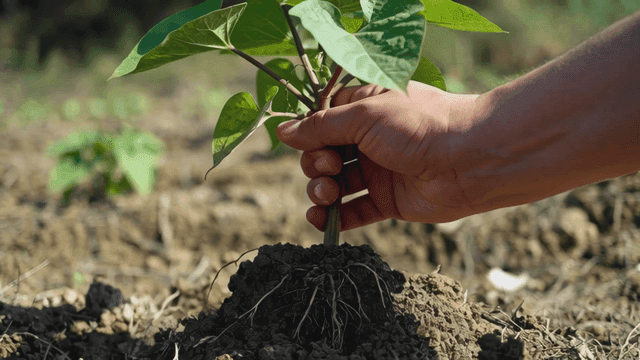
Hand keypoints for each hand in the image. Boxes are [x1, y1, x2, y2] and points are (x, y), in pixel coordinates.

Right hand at [277, 81, 480, 230]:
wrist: (469, 159)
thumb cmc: (419, 125)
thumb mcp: (364, 117)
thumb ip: (321, 127)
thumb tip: (284, 132)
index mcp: (364, 109)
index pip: (322, 120)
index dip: (309, 132)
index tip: (305, 141)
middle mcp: (368, 139)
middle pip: (323, 154)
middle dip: (315, 163)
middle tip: (328, 167)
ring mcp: (377, 171)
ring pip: (335, 183)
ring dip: (321, 190)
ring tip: (328, 193)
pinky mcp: (387, 200)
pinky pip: (353, 211)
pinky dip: (334, 218)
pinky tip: (320, 220)